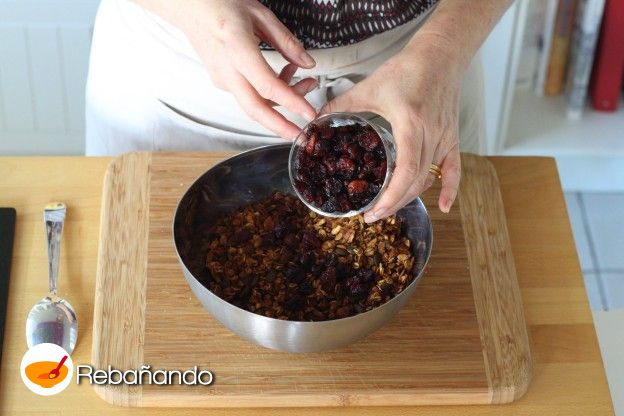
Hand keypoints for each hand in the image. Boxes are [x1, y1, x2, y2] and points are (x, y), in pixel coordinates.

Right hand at [147, 0, 317, 137]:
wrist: (189, 7)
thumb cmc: (221, 4)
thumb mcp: (260, 14)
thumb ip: (286, 41)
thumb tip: (308, 63)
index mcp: (237, 48)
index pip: (267, 86)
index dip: (291, 102)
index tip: (309, 114)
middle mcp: (227, 70)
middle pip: (254, 109)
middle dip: (280, 127)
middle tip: (302, 137)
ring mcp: (222, 79)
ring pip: (254, 103)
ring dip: (282, 102)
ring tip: (307, 83)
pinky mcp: (222, 81)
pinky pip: (249, 94)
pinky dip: (270, 92)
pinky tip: (285, 75)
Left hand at [321, 33, 463, 219]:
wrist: (440, 55)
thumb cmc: (406, 69)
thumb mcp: (369, 87)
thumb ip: (341, 105)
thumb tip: (315, 119)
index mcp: (411, 124)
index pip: (406, 172)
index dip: (389, 197)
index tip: (372, 211)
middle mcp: (431, 135)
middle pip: (416, 182)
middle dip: (393, 203)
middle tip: (371, 215)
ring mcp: (444, 138)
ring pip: (429, 178)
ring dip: (409, 197)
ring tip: (388, 207)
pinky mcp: (452, 138)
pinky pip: (453, 169)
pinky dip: (449, 189)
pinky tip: (443, 207)